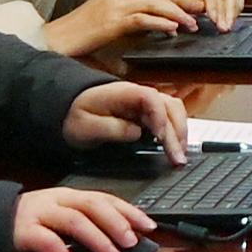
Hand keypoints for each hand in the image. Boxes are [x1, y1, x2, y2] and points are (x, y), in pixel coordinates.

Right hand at [6, 183, 156, 251]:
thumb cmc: (31, 224)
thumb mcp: (60, 219)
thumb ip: (87, 225)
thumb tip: (124, 237)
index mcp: (70, 197)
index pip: (105, 198)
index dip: (129, 211)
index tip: (149, 225)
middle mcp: (57, 201)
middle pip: (93, 205)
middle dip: (116, 222)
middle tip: (132, 241)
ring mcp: (39, 214)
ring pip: (74, 221)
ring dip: (97, 238)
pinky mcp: (23, 232)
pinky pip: (47, 242)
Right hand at [44, 0, 197, 60]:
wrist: (50, 41)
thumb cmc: (76, 40)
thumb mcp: (106, 28)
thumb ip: (127, 26)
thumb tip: (152, 33)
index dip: (173, 3)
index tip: (190, 10)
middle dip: (181, 5)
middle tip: (199, 15)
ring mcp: (113, 5)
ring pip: (153, 4)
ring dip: (176, 15)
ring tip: (191, 25)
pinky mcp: (110, 20)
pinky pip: (141, 19)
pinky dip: (159, 23)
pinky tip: (172, 30)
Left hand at [65, 78, 195, 163]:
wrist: (70, 109)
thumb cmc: (77, 116)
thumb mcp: (85, 125)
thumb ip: (111, 128)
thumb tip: (136, 133)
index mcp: (125, 93)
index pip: (151, 99)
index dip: (160, 117)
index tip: (161, 137)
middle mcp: (140, 95)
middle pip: (169, 106)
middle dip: (177, 132)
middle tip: (177, 158)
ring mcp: (146, 104)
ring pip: (174, 111)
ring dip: (180, 132)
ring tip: (180, 156)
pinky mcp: (147, 113)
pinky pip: (168, 118)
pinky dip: (175, 132)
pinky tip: (175, 148)